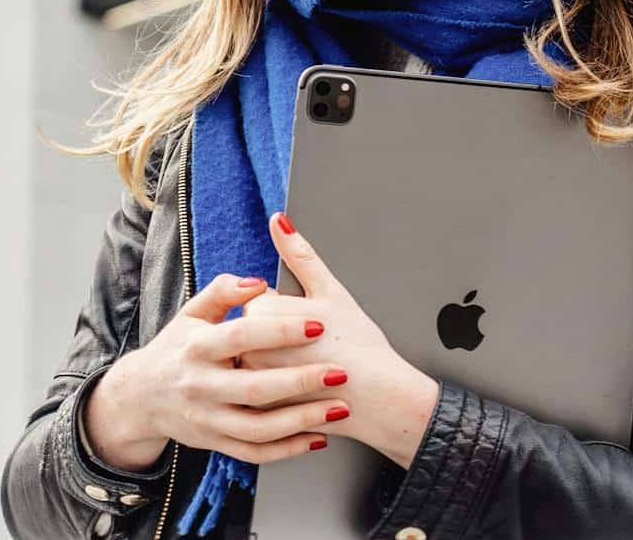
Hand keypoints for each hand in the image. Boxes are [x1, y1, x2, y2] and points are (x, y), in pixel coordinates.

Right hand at [84, 270, 350, 471]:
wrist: (140, 396)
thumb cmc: (177, 347)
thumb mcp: (191, 313)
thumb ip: (224, 291)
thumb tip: (258, 281)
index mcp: (195, 348)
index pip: (241, 337)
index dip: (280, 330)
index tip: (318, 324)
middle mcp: (200, 387)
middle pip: (254, 389)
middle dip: (301, 381)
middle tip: (339, 371)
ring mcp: (207, 420)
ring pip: (258, 429)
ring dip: (302, 421)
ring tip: (339, 409)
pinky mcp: (214, 443)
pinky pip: (254, 452)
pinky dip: (288, 450)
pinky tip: (318, 437)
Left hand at [238, 211, 442, 469]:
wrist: (382, 399)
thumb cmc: (361, 346)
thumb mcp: (331, 291)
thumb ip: (299, 253)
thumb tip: (279, 221)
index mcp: (263, 316)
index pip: (259, 303)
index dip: (290, 312)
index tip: (314, 325)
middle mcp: (251, 352)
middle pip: (254, 334)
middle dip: (280, 339)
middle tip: (316, 347)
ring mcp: (255, 386)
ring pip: (256, 364)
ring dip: (277, 365)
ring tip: (311, 369)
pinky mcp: (261, 412)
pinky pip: (259, 395)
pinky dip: (276, 393)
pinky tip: (302, 393)